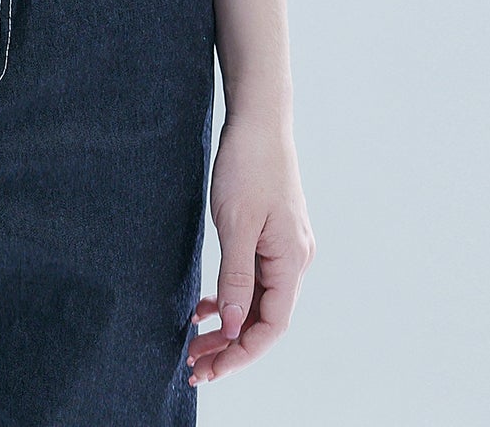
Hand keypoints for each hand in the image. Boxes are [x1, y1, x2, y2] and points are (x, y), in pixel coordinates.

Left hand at [185, 108, 315, 387]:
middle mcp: (295, 259)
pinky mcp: (272, 235)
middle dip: (231, 347)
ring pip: (258, 301)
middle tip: (194, 366)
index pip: (271, 326)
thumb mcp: (235, 224)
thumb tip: (234, 329)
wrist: (259, 119)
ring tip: (194, 343)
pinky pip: (255, 279)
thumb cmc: (247, 166)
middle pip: (265, 319)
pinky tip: (207, 306)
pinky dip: (232, 297)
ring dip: (229, 325)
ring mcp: (285, 247)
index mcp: (291, 260)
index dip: (240, 354)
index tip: (209, 369)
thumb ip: (236, 278)